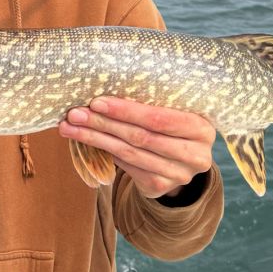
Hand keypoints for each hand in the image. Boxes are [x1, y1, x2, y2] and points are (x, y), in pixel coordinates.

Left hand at [59, 97, 215, 198]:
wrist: (181, 159)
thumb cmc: (171, 124)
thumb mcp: (172, 109)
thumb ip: (150, 101)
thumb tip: (103, 85)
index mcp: (202, 128)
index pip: (159, 119)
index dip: (126, 111)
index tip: (96, 101)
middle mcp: (196, 154)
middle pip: (141, 137)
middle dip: (104, 124)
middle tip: (75, 114)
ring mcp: (179, 174)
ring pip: (129, 153)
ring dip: (96, 139)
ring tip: (70, 127)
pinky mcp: (160, 187)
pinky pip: (126, 166)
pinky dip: (105, 151)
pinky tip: (87, 140)